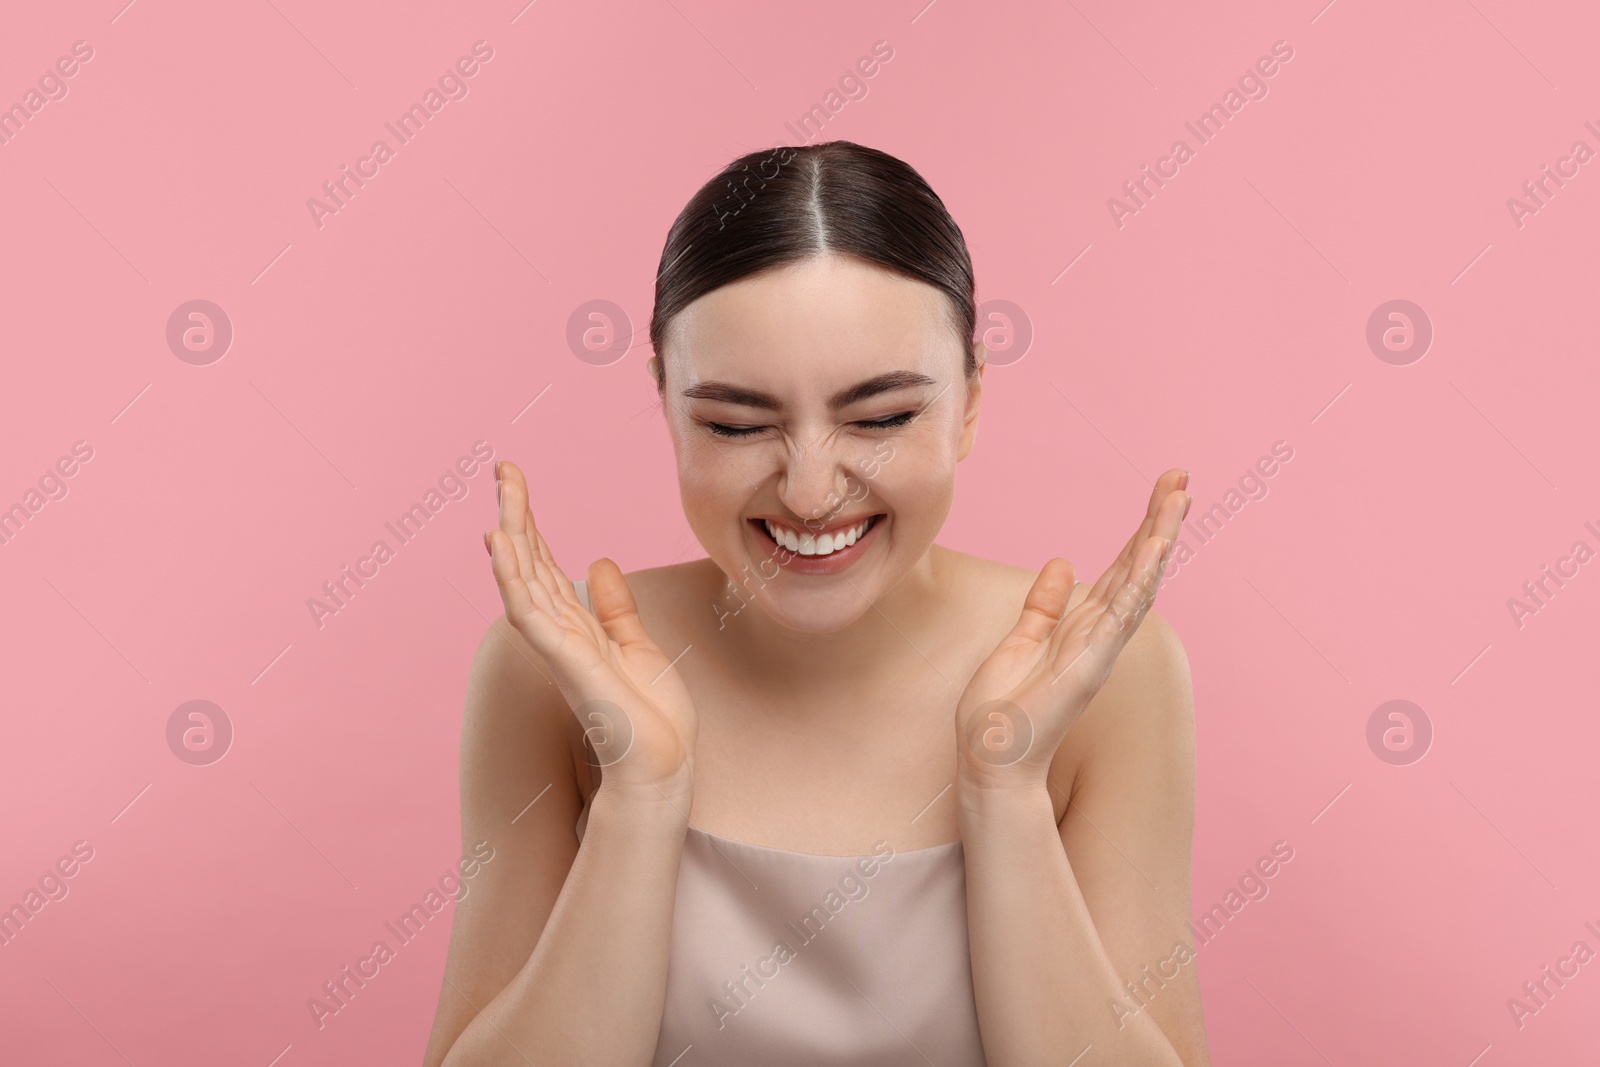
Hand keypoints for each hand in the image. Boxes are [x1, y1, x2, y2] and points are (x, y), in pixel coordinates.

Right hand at [485, 461, 696, 801]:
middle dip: (515, 515)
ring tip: (499, 499)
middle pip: (529, 564)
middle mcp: (561, 634)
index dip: (530, 522)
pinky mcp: (569, 664)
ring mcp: (560, 649)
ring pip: (523, 584)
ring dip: (509, 541)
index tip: (515, 480)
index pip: (545, 564)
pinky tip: (502, 549)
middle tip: (503, 468)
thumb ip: (615, 607)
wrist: (664, 765)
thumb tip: (597, 564)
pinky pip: (534, 617)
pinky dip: (515, 582)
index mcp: (578, 626)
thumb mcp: (638, 645)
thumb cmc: (653, 717)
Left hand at [954, 469, 1189, 789]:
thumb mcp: (1020, 640)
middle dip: (1159, 521)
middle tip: (1181, 478)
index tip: (1163, 489)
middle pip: (1138, 567)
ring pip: (1137, 585)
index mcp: (1084, 625)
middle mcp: (1101, 633)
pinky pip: (1118, 619)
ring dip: (1157, 542)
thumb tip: (1062, 564)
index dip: (1142, 527)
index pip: (1121, 566)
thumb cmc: (1003, 707)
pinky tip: (1152, 553)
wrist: (991, 755)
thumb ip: (1044, 604)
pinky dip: (1136, 585)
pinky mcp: (1088, 666)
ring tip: (1177, 502)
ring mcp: (1099, 649)